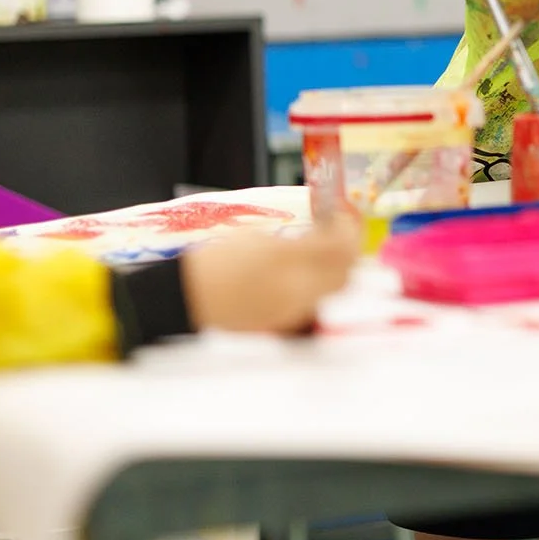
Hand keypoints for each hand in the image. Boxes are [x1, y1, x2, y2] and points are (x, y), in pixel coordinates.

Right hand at [180, 222, 358, 332]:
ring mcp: (292, 310)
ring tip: (325, 252)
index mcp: (283, 259)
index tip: (342, 215)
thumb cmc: (215, 262)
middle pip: (346, 272)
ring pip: (334, 290)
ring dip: (337, 269)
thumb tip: (322, 235)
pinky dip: (320, 287)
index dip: (347, 228)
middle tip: (341, 234)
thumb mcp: (255, 237)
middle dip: (349, 250)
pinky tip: (307, 274)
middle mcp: (294, 288)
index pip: (337, 245)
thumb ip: (294, 239)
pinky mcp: (285, 324)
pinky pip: (315, 304)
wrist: (189, 299)